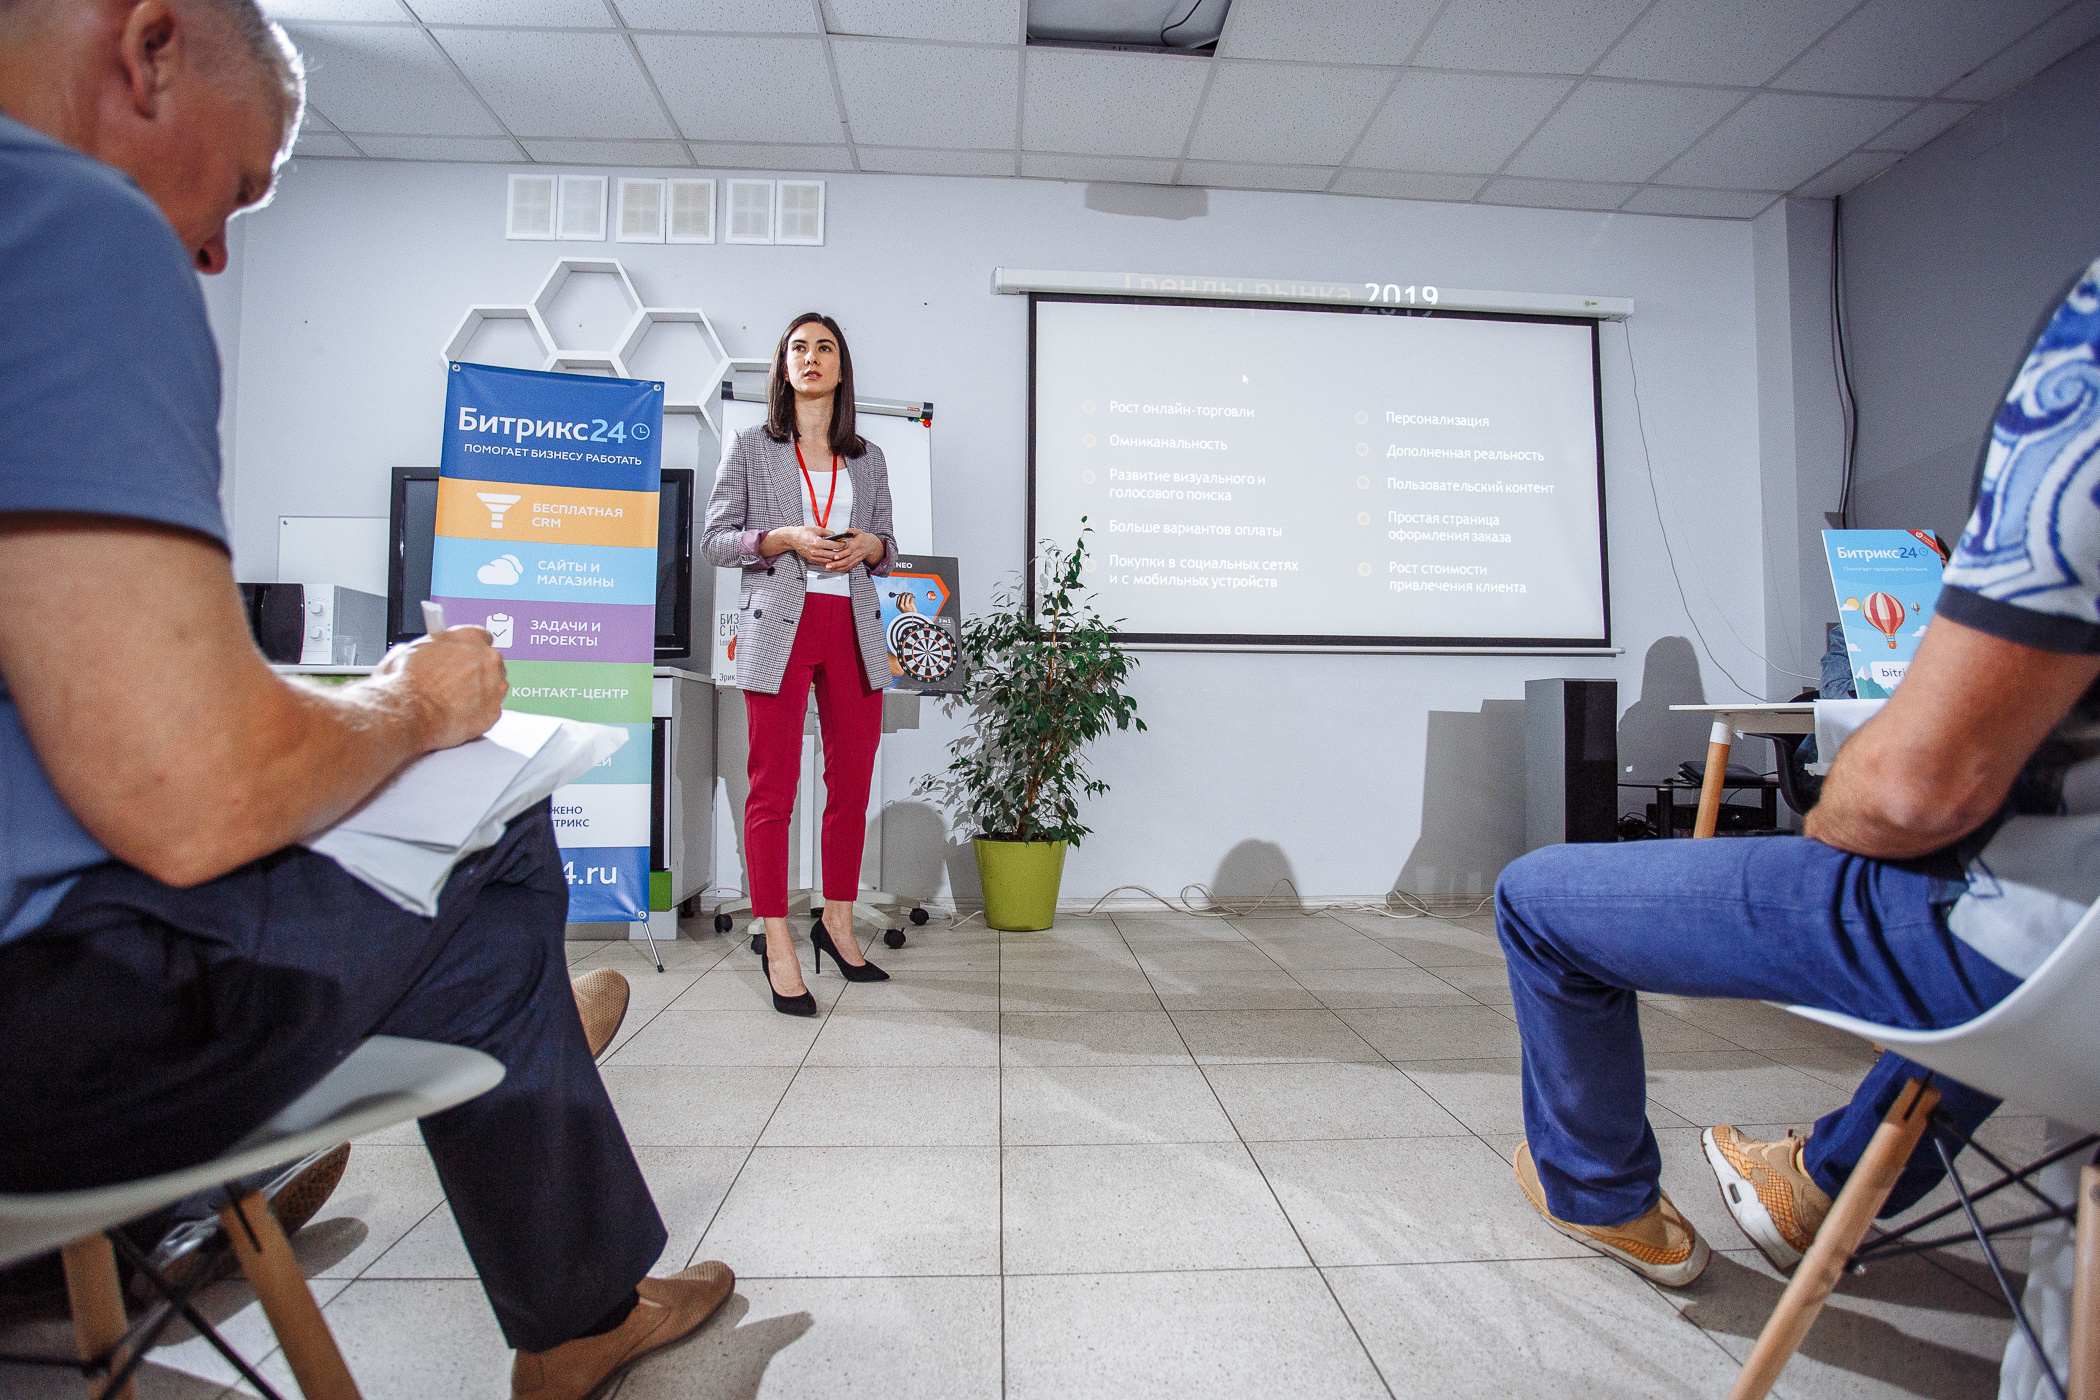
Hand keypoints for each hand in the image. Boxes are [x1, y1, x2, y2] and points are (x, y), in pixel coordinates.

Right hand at [372, 625, 508, 751]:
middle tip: (455, 683)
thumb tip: (424, 652)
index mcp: (468, 638)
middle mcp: (487, 659)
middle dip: (476, 671)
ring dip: (481, 692)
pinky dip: (479, 714)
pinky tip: (460, 715)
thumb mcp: (410, 649)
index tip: (464, 656)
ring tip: (455, 701)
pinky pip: (491, 710)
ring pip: (495, 687)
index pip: (482, 637)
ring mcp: (494, 685)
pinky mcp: (494, 711)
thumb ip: (430, 648)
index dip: (469, 649)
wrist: (409, 712)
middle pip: (491, 662)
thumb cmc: (406, 683)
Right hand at [763, 525, 849, 570]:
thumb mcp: (816, 529)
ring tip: (840, 555)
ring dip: (835, 559)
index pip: (833, 545)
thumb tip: (835, 535)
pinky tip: (833, 559)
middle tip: (845, 549)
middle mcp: (815, 551)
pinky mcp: (812, 560)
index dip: (841, 544)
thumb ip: (827, 532)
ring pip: (828, 561)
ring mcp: (813, 557)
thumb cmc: (803, 533)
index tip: (845, 543)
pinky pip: (823, 563)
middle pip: (832, 555)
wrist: (792, 539)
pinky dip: (829, 561)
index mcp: (817, 542)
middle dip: (840, 552)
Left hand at [825, 529, 885, 571]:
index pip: (849, 551)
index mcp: (857, 545)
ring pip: (846, 566)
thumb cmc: (862, 538)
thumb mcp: (859, 532)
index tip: (834, 556)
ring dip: (837, 568)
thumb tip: (847, 529)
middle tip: (828, 565)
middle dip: (836, 564)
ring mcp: (856, 559)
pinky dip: (839, 570)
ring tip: (828, 568)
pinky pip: (847, 568)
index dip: (842, 554)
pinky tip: (833, 569)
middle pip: (847, 560)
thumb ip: (853, 530)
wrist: (871, 546)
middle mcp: (857, 553)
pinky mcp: (855, 563)